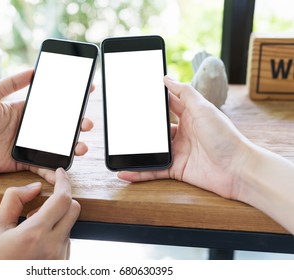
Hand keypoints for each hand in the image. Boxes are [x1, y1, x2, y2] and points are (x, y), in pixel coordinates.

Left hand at [0, 70, 93, 182]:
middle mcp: (29, 128)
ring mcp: (27, 146)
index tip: (86, 92)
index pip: (52, 104)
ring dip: (71, 148)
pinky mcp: (22, 162)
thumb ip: (11, 82)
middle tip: (87, 124)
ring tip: (81, 148)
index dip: (70, 100)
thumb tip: (33, 70)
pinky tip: (62, 172)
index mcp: (24, 111)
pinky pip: (41, 166)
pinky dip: (53, 171)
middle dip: (77, 126)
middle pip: (59, 127)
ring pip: (55, 147)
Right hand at [0, 168, 79, 259]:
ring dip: (57, 219)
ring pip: (69, 225)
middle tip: (40, 206)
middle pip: (73, 208)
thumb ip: (14, 200)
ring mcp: (60, 258)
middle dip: (61, 199)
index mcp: (35, 234)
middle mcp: (53, 246)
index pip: (62, 198)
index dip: (63, 181)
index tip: (59, 174)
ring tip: (32, 231)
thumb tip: (33, 186)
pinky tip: (37, 243)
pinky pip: (66, 240)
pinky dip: (56, 234)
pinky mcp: (62, 265)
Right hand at [118, 76, 251, 199]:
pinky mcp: (176, 169)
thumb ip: (184, 93)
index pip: (168, 105)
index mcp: (190, 116)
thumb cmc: (225, 136)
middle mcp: (183, 133)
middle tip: (121, 124)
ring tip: (119, 149)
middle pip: (157, 129)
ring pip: (152, 150)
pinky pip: (154, 170)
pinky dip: (139, 173)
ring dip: (137, 151)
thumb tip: (167, 78)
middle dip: (141, 127)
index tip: (136, 96)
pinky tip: (125, 172)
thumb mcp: (203, 108)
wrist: (238, 169)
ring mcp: (179, 152)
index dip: (154, 101)